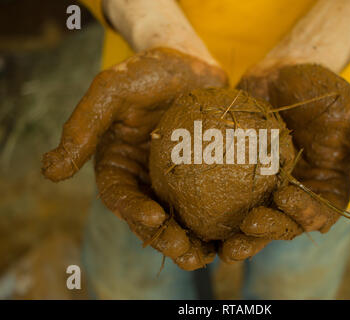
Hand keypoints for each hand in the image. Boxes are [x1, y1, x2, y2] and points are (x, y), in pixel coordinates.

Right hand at [42, 48, 226, 269]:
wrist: (189, 61)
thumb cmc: (148, 71)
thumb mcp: (112, 90)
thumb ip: (83, 126)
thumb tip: (50, 171)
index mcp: (119, 166)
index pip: (120, 196)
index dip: (132, 211)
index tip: (152, 217)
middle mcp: (146, 180)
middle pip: (152, 219)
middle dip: (166, 239)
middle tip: (186, 250)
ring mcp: (177, 181)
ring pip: (182, 220)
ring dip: (193, 242)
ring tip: (209, 255)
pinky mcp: (207, 177)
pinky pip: (213, 203)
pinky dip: (221, 222)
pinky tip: (236, 233)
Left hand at [219, 62, 349, 262]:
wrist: (287, 70)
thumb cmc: (328, 92)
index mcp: (325, 189)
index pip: (317, 215)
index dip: (303, 214)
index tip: (284, 197)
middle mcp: (296, 194)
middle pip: (282, 225)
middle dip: (264, 235)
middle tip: (242, 236)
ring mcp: (265, 186)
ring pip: (254, 218)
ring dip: (239, 235)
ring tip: (221, 245)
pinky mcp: (239, 174)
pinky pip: (227, 195)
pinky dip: (216, 208)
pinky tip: (200, 216)